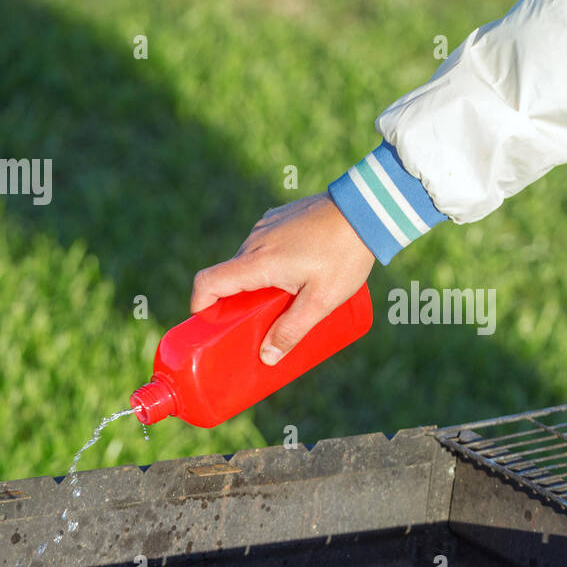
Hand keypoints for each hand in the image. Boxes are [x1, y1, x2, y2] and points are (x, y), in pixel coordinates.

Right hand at [190, 192, 375, 363]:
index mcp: (258, 261)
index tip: (208, 325)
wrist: (366, 209)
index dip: (200, 306)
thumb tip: (266, 357)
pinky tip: (298, 274)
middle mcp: (254, 240)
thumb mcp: (322, 301)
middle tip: (257, 326)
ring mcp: (266, 226)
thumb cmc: (344, 255)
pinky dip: (269, 264)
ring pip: (249, 261)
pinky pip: (264, 246)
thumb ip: (293, 329)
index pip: (208, 282)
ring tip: (286, 301)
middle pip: (230, 276)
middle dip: (237, 303)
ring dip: (257, 283)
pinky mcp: (279, 218)